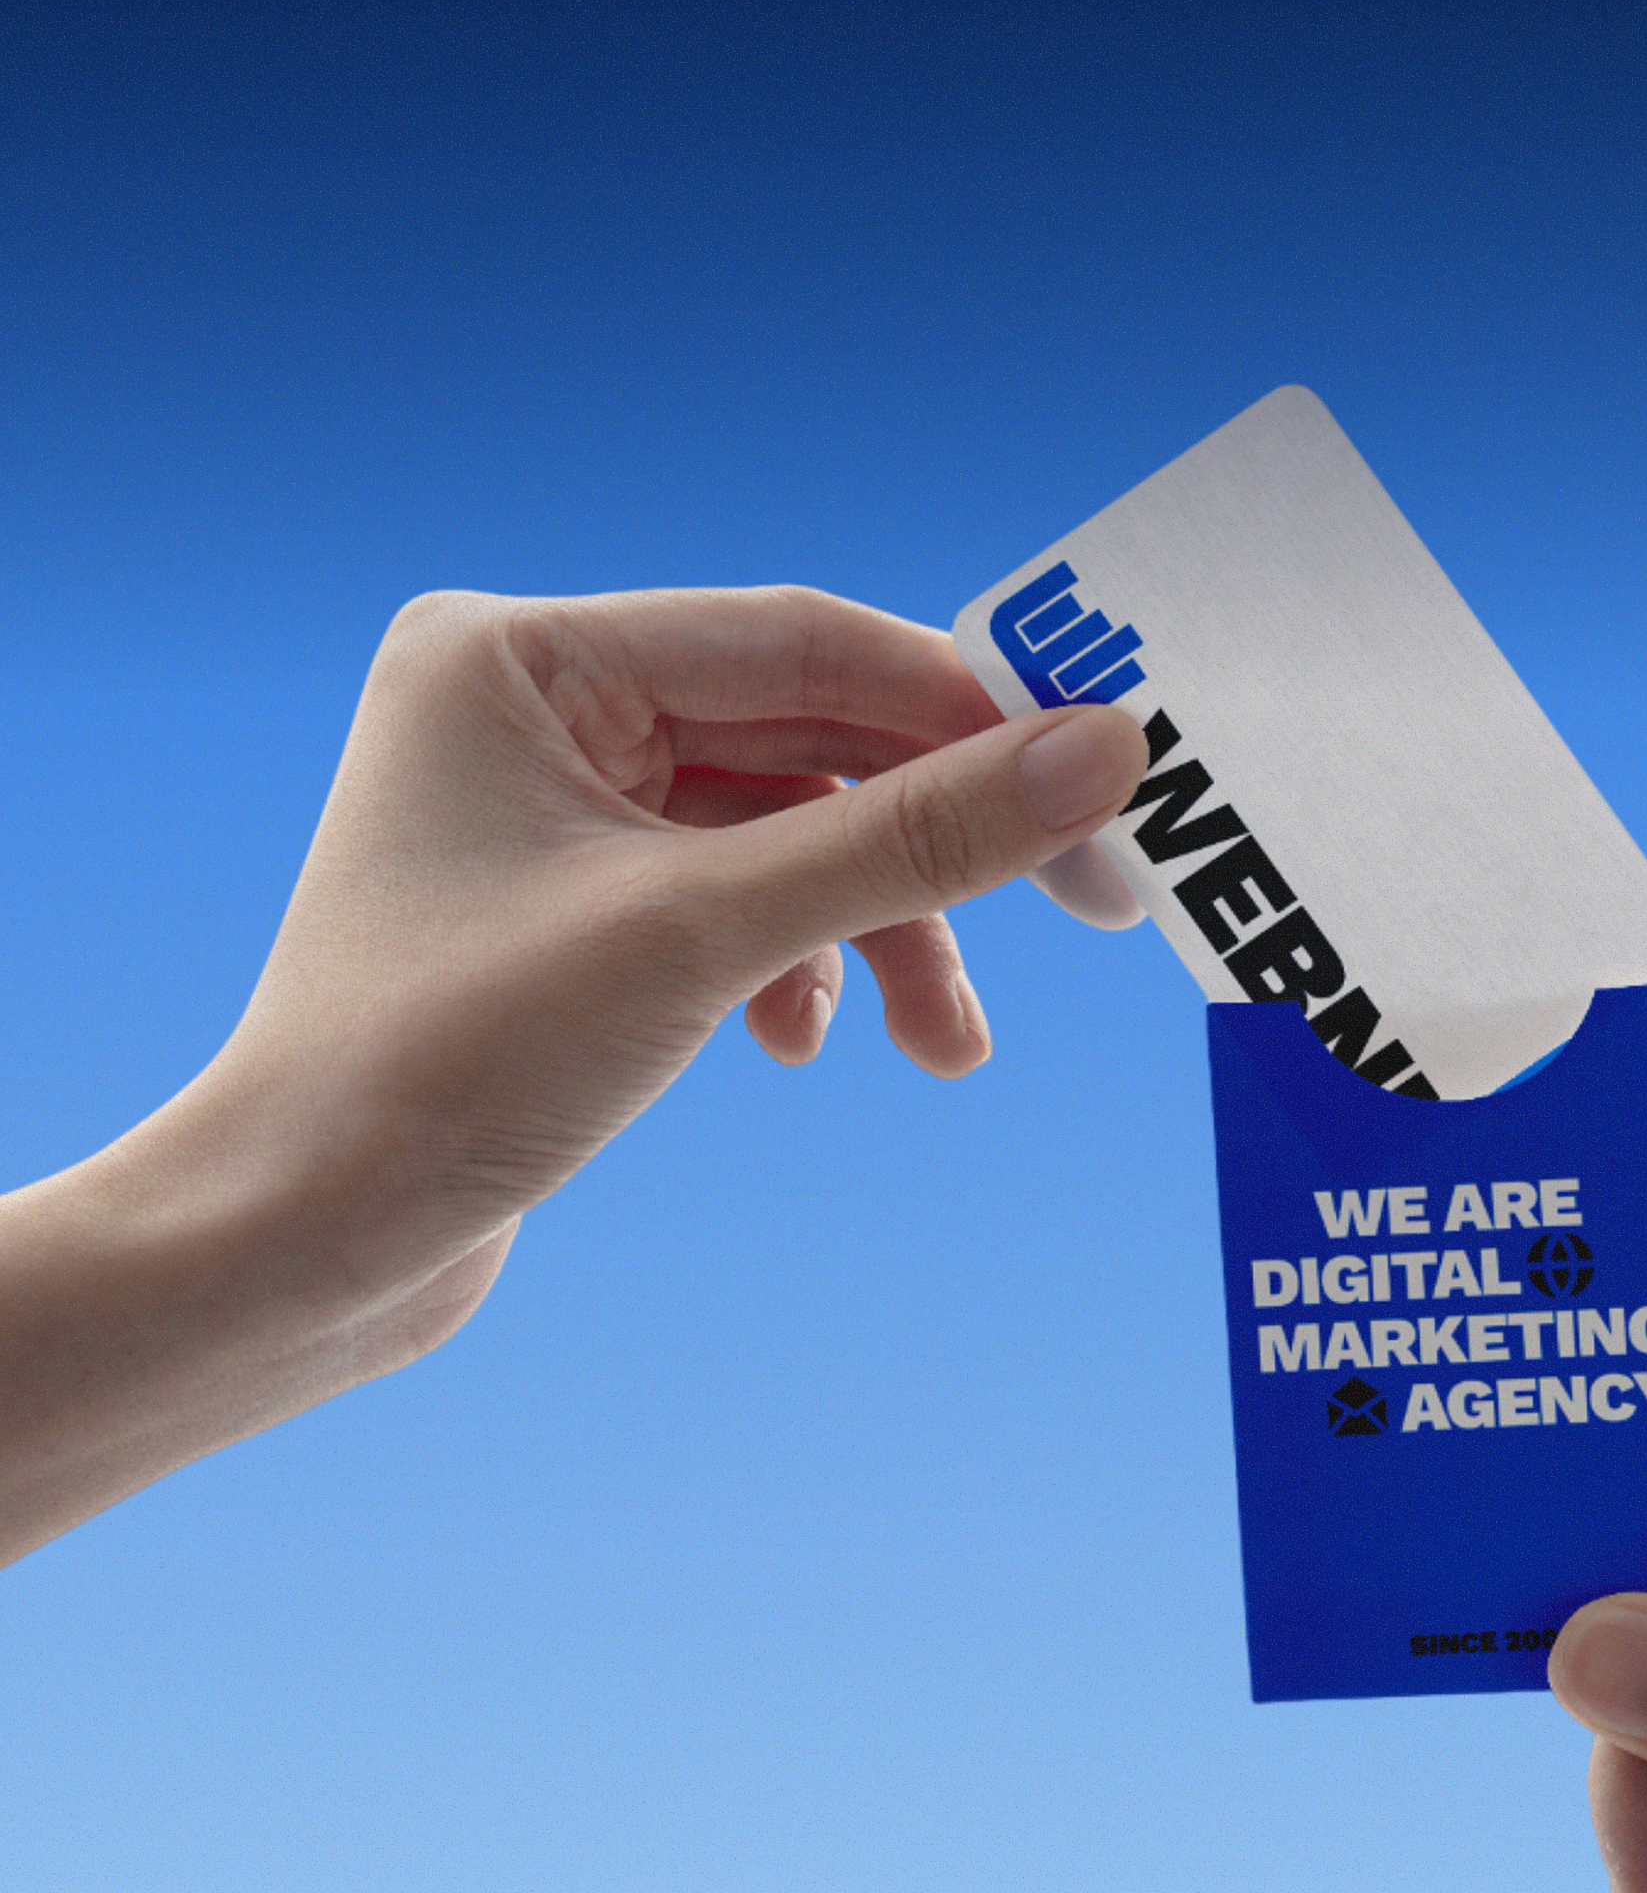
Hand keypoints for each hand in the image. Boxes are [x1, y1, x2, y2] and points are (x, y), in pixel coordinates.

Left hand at [0, 585, 1147, 1560]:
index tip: (1104, 784)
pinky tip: (801, 1045)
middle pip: (811, 740)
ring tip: (944, 1050)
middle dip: (933, 849)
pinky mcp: (576, 911)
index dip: (970, 713)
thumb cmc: (446, 1063)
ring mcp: (553, 812)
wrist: (296, 1247)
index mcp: (523, 655)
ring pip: (790, 834)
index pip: (806, 644)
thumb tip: (1104, 753)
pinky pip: (742, 899)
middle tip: (1081, 913)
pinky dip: (802, 967)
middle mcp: (532, 708)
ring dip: (882, 933)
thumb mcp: (709, 934)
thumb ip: (915, 837)